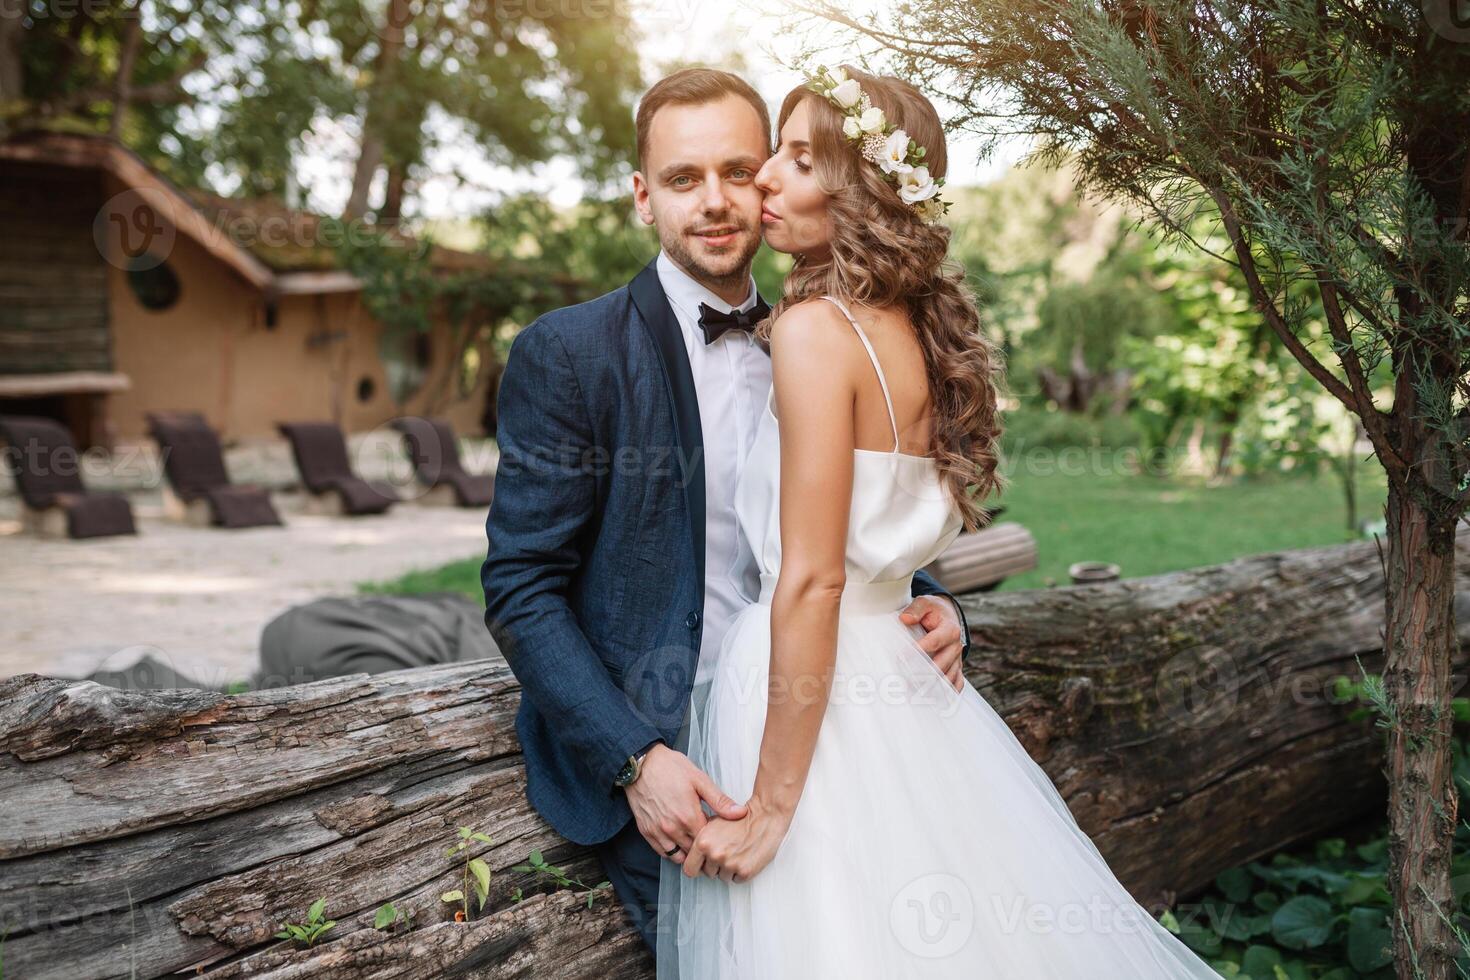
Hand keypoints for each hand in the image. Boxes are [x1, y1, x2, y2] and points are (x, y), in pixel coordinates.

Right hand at [625, 744, 747, 862]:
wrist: (640, 764)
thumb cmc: (671, 768)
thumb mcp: (699, 780)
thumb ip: (720, 801)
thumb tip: (741, 813)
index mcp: (689, 817)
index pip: (709, 842)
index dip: (716, 839)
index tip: (719, 833)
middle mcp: (673, 829)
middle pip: (694, 852)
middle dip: (704, 849)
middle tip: (710, 842)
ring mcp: (658, 832)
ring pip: (678, 856)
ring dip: (688, 853)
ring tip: (695, 843)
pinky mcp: (646, 831)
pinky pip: (662, 852)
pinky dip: (672, 851)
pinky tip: (679, 841)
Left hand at [682, 795, 791, 882]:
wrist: (764, 817)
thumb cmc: (740, 819)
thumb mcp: (713, 823)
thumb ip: (700, 840)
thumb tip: (692, 853)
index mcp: (703, 842)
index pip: (689, 869)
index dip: (696, 867)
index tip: (702, 864)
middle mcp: (714, 854)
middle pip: (708, 874)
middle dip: (715, 866)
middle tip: (726, 852)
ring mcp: (729, 864)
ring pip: (723, 877)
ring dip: (729, 869)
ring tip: (737, 852)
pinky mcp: (744, 871)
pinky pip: (737, 879)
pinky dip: (741, 872)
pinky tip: (745, 857)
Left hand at [900, 594, 964, 691]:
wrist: (949, 617)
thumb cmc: (934, 611)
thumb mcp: (925, 603)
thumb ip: (915, 609)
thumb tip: (905, 619)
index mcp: (950, 629)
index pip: (933, 642)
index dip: (918, 651)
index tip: (901, 658)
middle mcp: (956, 646)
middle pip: (941, 664)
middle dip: (923, 674)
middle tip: (904, 681)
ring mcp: (958, 659)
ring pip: (948, 677)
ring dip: (933, 687)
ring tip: (915, 695)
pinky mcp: (957, 668)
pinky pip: (957, 683)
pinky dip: (948, 693)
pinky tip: (935, 700)